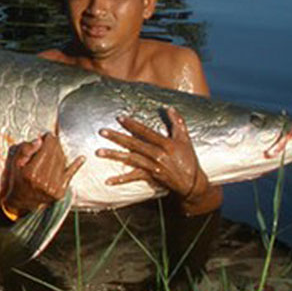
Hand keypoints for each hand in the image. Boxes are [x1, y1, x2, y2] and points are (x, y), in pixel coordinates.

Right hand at [1, 133, 84, 214]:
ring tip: (56, 147)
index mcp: (31, 173)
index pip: (46, 151)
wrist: (22, 201)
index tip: (49, 135)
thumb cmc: (18, 180)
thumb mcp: (15, 163)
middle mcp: (43, 181)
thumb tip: (39, 141)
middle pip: (55, 155)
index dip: (49, 141)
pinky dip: (76, 166)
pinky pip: (70, 175)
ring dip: (61, 152)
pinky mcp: (60, 192)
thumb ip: (26, 150)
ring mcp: (53, 188)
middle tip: (53, 139)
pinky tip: (81, 158)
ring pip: (62, 163)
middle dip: (55, 144)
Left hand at [97, 106, 220, 214]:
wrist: (193, 183)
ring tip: (98, 152)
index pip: (146, 131)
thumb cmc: (188, 158)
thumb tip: (169, 107)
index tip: (119, 118)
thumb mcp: (185, 139)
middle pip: (134, 144)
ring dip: (114, 155)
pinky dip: (121, 179)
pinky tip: (108, 180)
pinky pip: (134, 177)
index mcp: (166, 143)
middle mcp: (158, 154)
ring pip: (130, 159)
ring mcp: (153, 166)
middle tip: (102, 131)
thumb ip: (177, 122)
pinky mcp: (151, 177)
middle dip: (117, 137)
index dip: (132, 125)